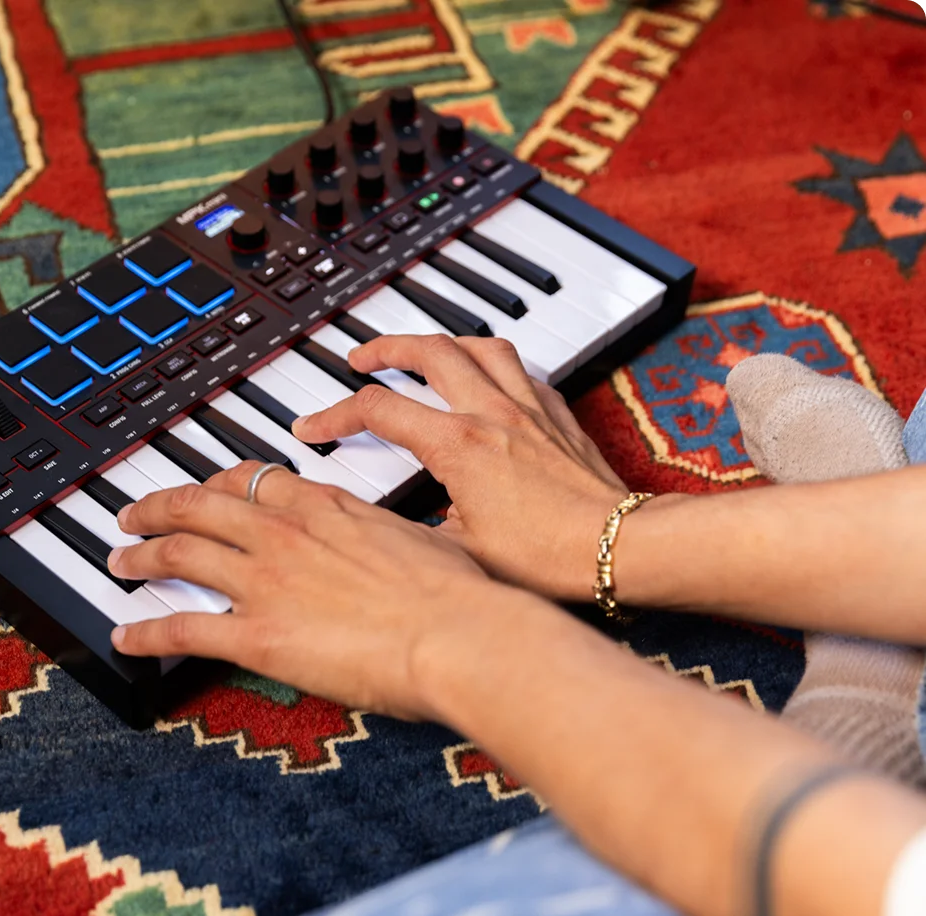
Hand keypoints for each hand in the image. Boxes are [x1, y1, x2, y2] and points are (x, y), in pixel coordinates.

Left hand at [106, 460, 522, 720]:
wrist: (460, 632)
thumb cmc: (456, 592)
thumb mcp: (421, 540)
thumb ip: (388, 538)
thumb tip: (397, 548)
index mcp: (324, 506)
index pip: (252, 478)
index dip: (217, 482)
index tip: (205, 487)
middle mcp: (285, 533)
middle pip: (200, 504)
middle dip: (158, 507)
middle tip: (135, 513)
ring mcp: (265, 581)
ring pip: (180, 553)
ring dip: (141, 555)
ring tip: (122, 560)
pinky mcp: (257, 635)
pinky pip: (182, 629)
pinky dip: (145, 633)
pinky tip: (125, 638)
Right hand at [292, 334, 638, 600]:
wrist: (618, 547)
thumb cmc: (548, 556)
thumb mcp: (461, 552)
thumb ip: (417, 528)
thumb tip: (392, 524)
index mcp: (458, 446)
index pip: (378, 410)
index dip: (334, 415)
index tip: (313, 427)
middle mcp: (490, 412)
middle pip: (426, 351)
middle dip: (384, 347)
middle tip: (361, 357)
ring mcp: (526, 406)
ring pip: (477, 344)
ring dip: (441, 341)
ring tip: (421, 350)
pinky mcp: (556, 412)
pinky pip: (518, 366)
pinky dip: (490, 361)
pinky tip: (484, 377)